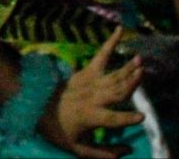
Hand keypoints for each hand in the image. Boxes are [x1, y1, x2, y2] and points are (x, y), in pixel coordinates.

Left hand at [39, 28, 143, 158]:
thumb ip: (102, 153)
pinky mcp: (85, 72)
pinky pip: (101, 56)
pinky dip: (110, 43)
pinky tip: (120, 31)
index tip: (142, 117)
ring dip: (127, 68)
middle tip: (143, 74)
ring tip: (140, 60)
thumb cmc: (58, 129)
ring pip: (112, 75)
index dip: (127, 118)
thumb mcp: (77, 148)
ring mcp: (88, 82)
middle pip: (115, 90)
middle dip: (130, 83)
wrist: (35, 106)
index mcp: (90, 116)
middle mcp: (92, 97)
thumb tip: (127, 150)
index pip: (113, 118)